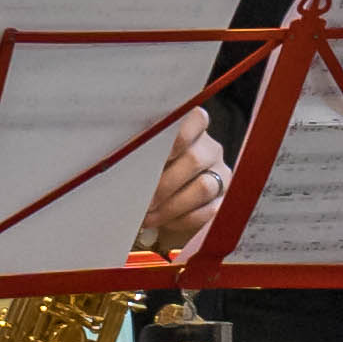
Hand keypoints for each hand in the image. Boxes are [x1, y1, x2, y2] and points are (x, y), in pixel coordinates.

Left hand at [137, 118, 228, 256]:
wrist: (160, 205)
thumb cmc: (147, 174)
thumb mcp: (142, 157)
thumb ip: (139, 151)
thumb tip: (120, 158)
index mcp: (192, 128)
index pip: (196, 119)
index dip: (178, 135)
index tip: (155, 151)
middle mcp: (210, 149)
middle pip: (194, 159)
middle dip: (164, 182)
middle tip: (141, 197)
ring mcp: (220, 175)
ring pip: (203, 187)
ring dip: (171, 205)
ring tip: (147, 215)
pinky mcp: (222, 201)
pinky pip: (207, 211)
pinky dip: (180, 219)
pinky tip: (161, 222)